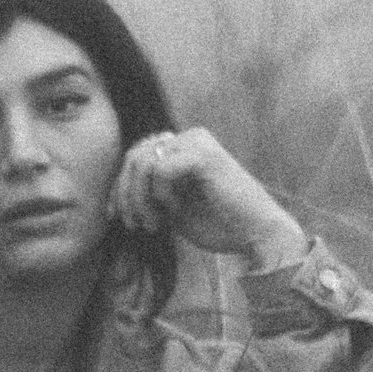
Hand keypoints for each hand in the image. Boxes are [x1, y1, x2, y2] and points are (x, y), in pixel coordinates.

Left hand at [111, 129, 306, 266]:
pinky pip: (160, 169)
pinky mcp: (203, 155)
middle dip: (126, 195)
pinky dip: (159, 194)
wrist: (256, 234)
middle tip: (135, 225)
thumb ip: (150, 194)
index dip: (120, 187)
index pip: (135, 156)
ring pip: (142, 162)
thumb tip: (116, 195)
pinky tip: (172, 210)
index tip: (116, 217)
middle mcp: (190, 138)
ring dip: (139, 199)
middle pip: (134, 156)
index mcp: (183, 147)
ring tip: (153, 224)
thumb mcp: (173, 208)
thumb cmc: (219, 224)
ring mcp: (198, 142)